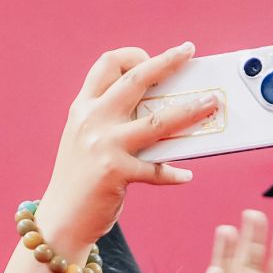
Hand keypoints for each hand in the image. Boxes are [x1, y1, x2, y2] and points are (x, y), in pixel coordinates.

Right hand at [33, 42, 217, 255]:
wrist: (60, 220)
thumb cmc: (80, 181)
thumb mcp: (87, 140)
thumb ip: (112, 121)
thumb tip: (160, 109)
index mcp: (84, 108)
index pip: (107, 65)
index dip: (133, 55)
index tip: (154, 58)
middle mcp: (92, 120)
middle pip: (136, 79)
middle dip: (167, 61)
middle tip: (189, 52)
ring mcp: (104, 145)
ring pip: (158, 120)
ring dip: (190, 110)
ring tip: (211, 104)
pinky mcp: (116, 172)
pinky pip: (157, 169)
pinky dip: (174, 174)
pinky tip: (186, 175)